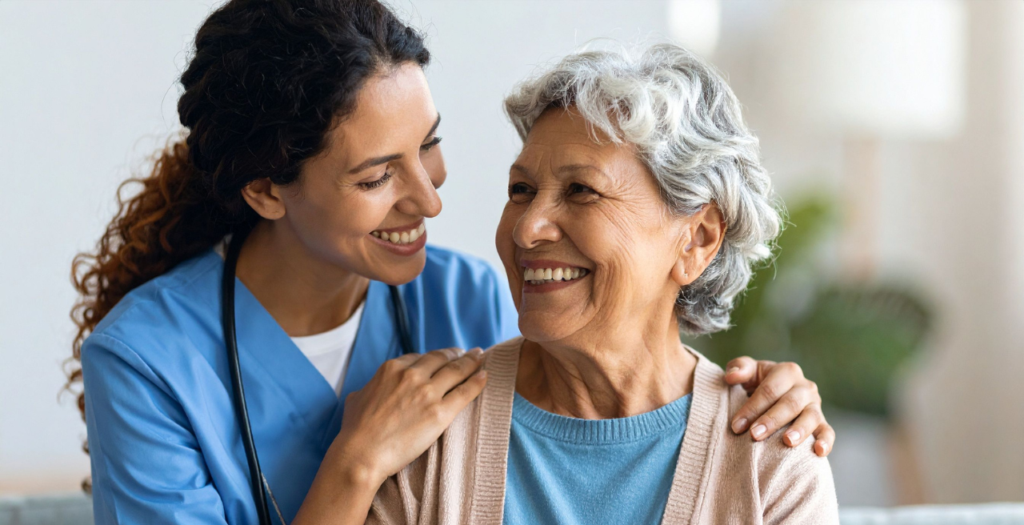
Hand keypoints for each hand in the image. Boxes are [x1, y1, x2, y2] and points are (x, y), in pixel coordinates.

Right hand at [330, 347, 487, 484]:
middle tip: (468, 352)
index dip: (435, 357)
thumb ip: (370, 387)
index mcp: (391, 368)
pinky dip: (478, 382)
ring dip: (472, 362)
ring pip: (456, 371)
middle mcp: (411, 375)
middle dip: (457, 354)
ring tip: (480, 357)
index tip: (443, 357)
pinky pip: (465, 392)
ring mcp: (427, 393)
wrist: (361, 454)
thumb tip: (372, 388)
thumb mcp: (357, 397)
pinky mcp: (440, 413)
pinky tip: (485, 376)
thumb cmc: (355, 430)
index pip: (420, 357)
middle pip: (441, 359)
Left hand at [723, 357, 834, 456]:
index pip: (769, 390)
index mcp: (787, 372)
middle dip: (771, 420)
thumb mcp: (748, 371)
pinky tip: (819, 452)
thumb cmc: (757, 382)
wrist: (774, 395)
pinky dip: (826, 441)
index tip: (737, 426)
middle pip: (789, 403)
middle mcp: (805, 387)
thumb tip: (731, 377)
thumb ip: (738, 368)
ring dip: (799, 430)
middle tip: (754, 435)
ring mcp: (815, 405)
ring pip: (811, 417)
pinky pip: (828, 431)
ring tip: (787, 442)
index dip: (752, 407)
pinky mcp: (822, 422)